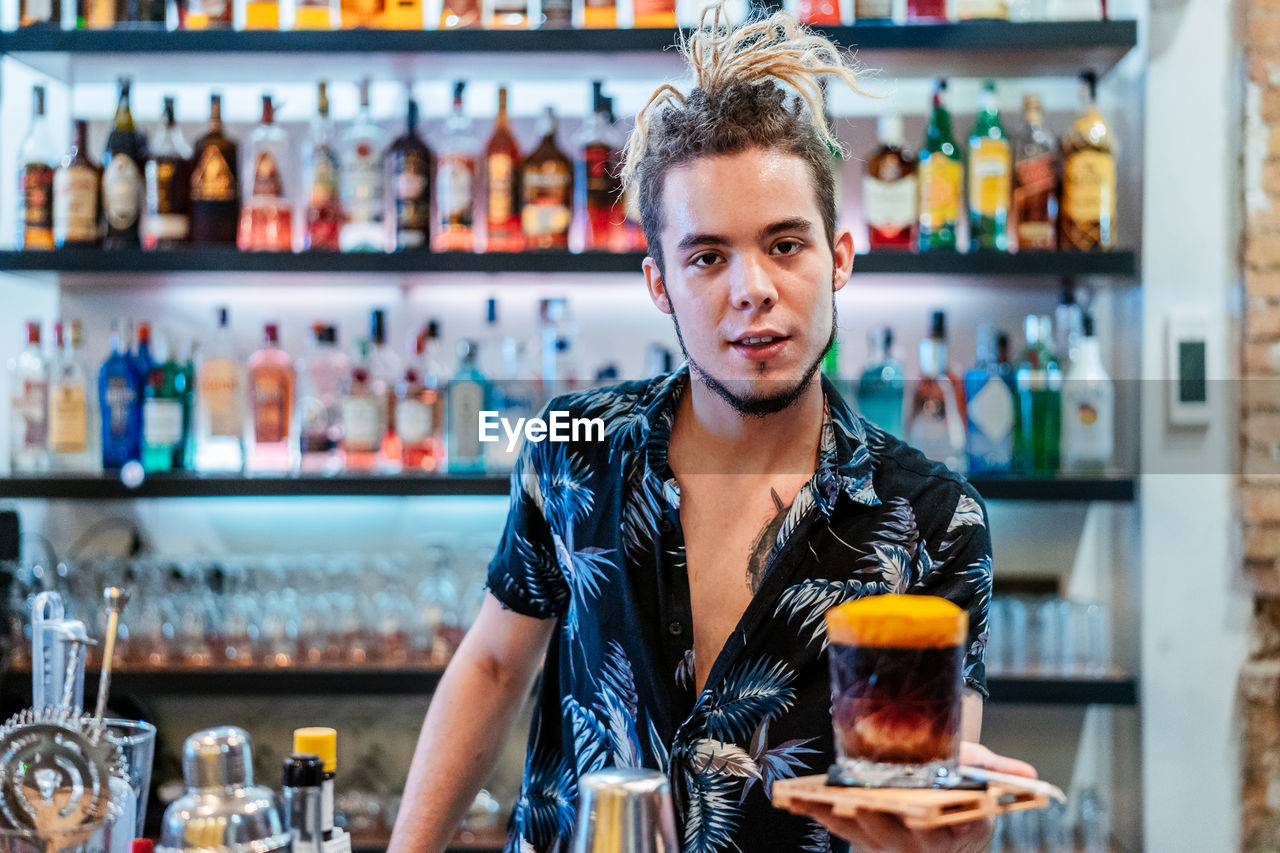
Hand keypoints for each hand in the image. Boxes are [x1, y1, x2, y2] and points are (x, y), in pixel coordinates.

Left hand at [793, 742, 1038, 852]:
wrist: (946, 801)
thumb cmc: (964, 785)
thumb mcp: (983, 775)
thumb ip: (1000, 774)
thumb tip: (1029, 775)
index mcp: (954, 833)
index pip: (938, 832)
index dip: (926, 826)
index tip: (917, 814)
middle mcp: (921, 845)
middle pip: (895, 837)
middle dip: (876, 821)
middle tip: (859, 803)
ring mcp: (892, 844)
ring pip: (863, 835)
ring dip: (837, 818)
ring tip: (811, 798)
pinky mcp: (867, 838)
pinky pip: (842, 830)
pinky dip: (821, 815)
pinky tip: (800, 799)